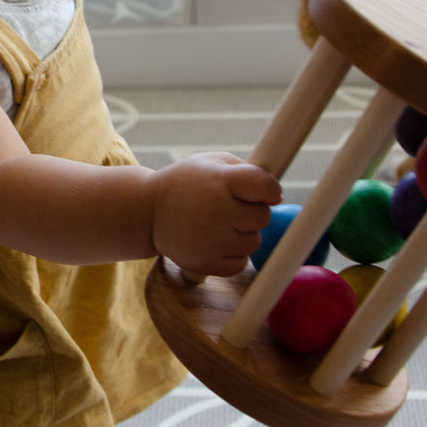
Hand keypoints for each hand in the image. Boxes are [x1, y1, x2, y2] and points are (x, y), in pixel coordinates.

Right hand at [147, 152, 281, 276]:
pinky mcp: (206, 264)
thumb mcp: (212, 163)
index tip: (267, 191)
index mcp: (219, 181)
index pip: (265, 187)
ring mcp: (211, 241)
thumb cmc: (188, 183)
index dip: (271, 189)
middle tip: (231, 205)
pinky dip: (233, 253)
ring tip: (219, 223)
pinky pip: (241, 263)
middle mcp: (216, 212)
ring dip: (243, 233)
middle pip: (263, 216)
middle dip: (253, 210)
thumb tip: (278, 197)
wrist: (148, 212)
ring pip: (254, 242)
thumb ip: (248, 172)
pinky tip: (215, 240)